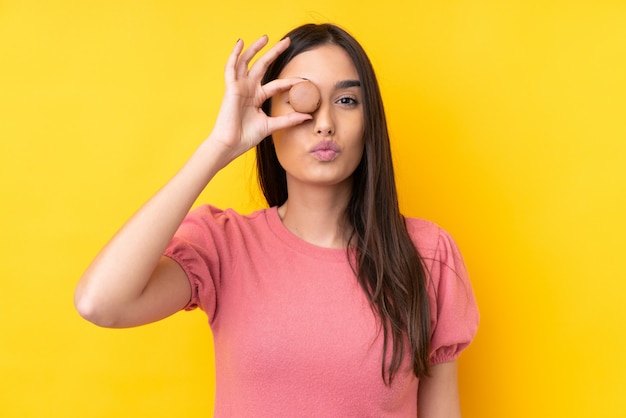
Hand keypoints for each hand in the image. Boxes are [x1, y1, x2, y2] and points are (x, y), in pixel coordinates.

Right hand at [207, 35, 311, 165]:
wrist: (230, 144)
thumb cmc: (246, 137)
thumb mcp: (271, 126)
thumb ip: (289, 120)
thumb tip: (308, 116)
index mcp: (257, 97)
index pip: (277, 84)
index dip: (290, 81)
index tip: (304, 79)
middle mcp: (248, 89)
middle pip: (263, 66)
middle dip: (274, 53)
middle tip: (287, 41)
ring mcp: (239, 87)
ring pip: (247, 62)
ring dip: (255, 49)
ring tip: (266, 37)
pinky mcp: (230, 88)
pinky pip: (231, 67)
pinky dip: (235, 54)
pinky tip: (240, 42)